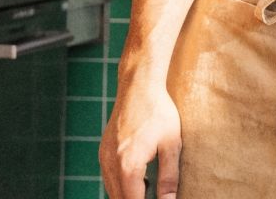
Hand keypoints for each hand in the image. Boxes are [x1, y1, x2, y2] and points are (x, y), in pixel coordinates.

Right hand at [100, 84, 181, 198]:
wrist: (138, 87)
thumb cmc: (159, 113)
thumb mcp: (172, 145)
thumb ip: (169, 177)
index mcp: (128, 166)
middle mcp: (111, 164)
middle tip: (154, 195)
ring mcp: (104, 158)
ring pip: (112, 190)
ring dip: (128, 195)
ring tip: (149, 189)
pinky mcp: (103, 152)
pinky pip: (109, 178)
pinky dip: (122, 185)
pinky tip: (140, 180)